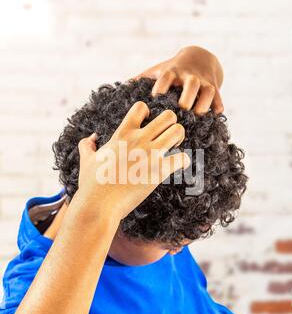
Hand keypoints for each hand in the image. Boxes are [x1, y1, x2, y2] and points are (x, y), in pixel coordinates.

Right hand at [77, 102, 189, 220]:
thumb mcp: (86, 161)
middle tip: (166, 138)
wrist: (99, 206)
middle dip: (170, 125)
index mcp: (122, 135)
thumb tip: (91, 138)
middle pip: (168, 116)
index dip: (148, 113)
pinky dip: (183, 161)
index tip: (146, 127)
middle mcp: (138, 140)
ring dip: (179, 139)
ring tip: (172, 149)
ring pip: (178, 130)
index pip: (141, 107)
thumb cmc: (91, 186)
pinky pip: (183, 157)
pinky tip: (175, 167)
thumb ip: (87, 146)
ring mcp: (150, 154)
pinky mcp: (159, 171)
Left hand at [134, 46, 223, 114]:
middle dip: (187, 96)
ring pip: (208, 90)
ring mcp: (204, 82)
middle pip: (191, 83)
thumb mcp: (157, 70)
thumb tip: (120, 88)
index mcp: (172, 72)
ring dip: (204, 103)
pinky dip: (218, 106)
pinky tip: (214, 116)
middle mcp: (189, 76)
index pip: (166, 76)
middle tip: (181, 109)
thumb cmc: (172, 69)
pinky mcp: (215, 87)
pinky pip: (219, 98)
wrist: (199, 57)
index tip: (156, 97)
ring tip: (198, 115)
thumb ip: (141, 79)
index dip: (161, 86)